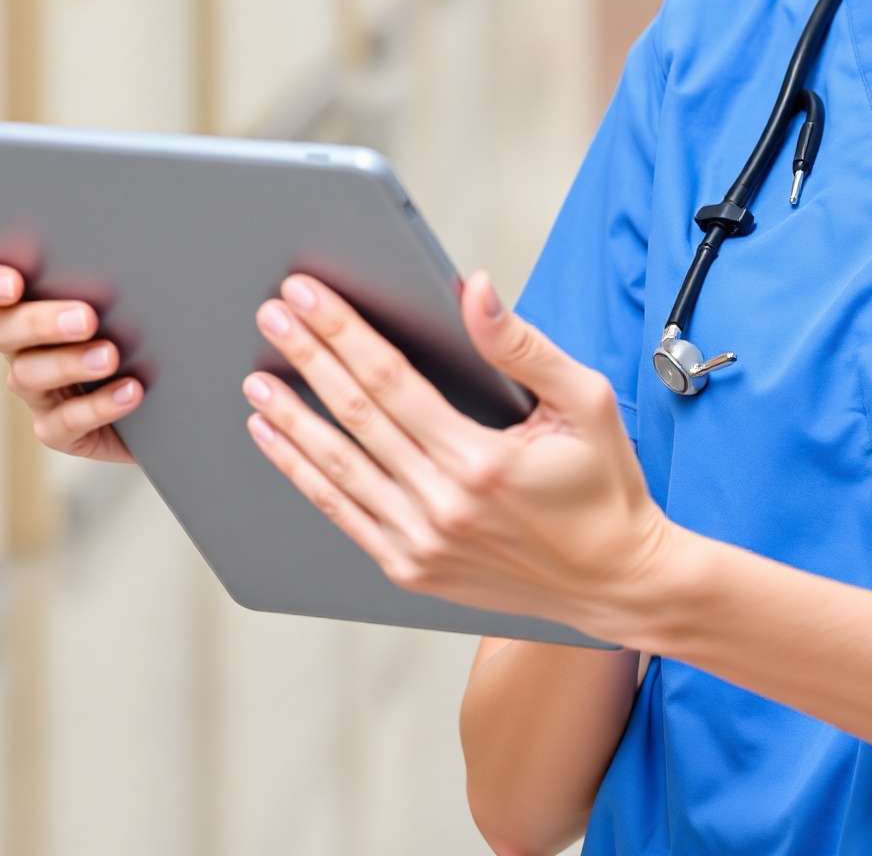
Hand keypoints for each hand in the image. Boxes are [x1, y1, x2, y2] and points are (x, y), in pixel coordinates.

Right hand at [0, 254, 142, 462]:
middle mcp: (19, 341)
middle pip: (1, 329)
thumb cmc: (147, 313)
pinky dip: (97, 406)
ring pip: (28, 375)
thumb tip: (128, 236)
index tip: (14, 284)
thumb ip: (111, 260)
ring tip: (111, 356)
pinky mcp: (58, 429)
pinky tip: (130, 391)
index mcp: (25, 295)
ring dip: (69, 363)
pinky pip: (62, 423)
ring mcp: (35, 388)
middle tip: (87, 317)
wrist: (176, 381)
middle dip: (41, 322)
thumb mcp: (130, 281)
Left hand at [242, 270, 677, 644]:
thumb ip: (521, 345)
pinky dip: (304, 475)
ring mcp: (420, 545)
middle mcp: (442, 507)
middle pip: (355, 417)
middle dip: (307, 358)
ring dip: (290, 419)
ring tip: (255, 377)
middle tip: (271, 313)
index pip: (390, 381)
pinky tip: (277, 442)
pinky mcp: (410, 569)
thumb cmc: (604, 485)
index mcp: (481, 461)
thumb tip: (474, 288)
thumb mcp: (585, 401)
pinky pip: (343, 514)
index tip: (308, 294)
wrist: (615, 583)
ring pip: (336, 469)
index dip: (343, 333)